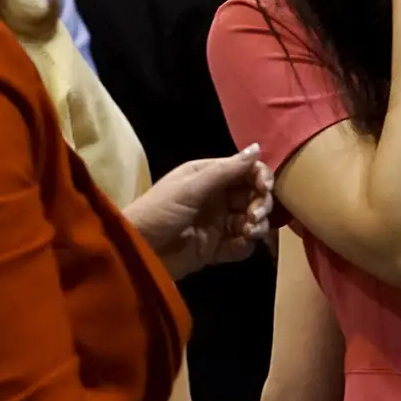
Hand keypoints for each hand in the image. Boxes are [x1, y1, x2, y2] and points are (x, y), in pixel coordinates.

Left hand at [125, 146, 273, 279]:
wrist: (135, 252)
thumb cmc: (158, 212)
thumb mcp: (190, 188)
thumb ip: (226, 170)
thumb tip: (258, 147)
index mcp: (208, 176)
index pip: (246, 171)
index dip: (261, 178)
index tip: (265, 189)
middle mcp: (217, 197)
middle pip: (254, 195)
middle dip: (261, 204)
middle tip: (253, 216)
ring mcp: (217, 224)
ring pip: (252, 220)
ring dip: (257, 225)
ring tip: (247, 232)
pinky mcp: (216, 248)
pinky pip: (242, 244)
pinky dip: (246, 244)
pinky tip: (240, 244)